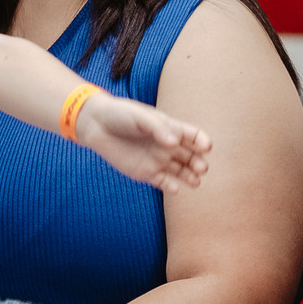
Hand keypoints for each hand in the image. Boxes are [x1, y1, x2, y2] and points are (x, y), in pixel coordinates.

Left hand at [73, 93, 210, 190]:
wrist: (96, 126)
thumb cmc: (120, 115)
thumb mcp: (140, 117)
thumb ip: (158, 128)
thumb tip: (174, 142)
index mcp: (169, 128)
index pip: (192, 135)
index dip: (202, 141)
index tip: (206, 147)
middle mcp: (167, 146)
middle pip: (190, 156)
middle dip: (198, 162)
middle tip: (202, 168)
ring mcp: (157, 160)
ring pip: (180, 171)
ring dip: (190, 176)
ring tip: (196, 181)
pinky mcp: (145, 173)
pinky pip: (163, 182)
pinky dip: (171, 187)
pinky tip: (175, 188)